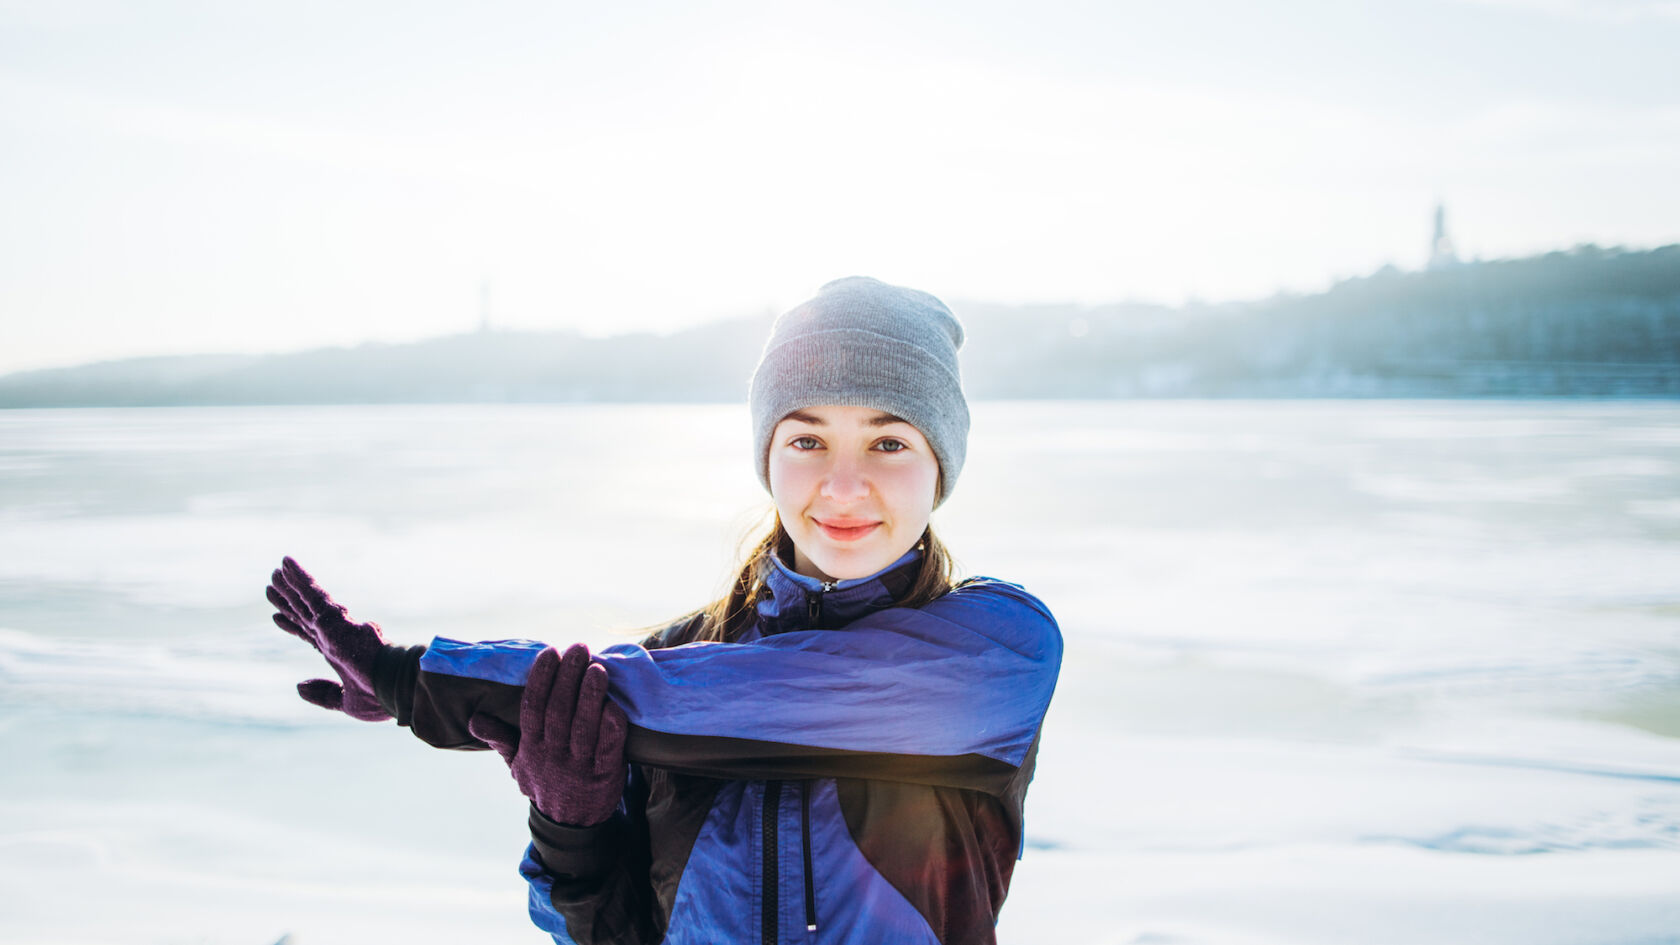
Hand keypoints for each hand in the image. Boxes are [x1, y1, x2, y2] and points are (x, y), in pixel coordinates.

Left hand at [267, 556, 392, 721]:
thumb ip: (323, 693)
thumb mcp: (346, 701)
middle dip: (288, 601)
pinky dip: (299, 578)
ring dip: (289, 585)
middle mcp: (334, 636)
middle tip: (271, 586)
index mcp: (338, 654)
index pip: (309, 635)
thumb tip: (299, 686)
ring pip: (305, 600)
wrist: (395, 687)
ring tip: (276, 572)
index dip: (292, 625)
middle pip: (304, 614)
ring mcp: (334, 626)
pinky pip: (312, 593)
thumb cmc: (379, 696)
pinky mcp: (334, 617)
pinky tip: (286, 565)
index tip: (276, 617)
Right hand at [468, 644, 627, 825]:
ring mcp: (579, 766)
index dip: (541, 679)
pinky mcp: (605, 774)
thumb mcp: (517, 765)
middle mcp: (553, 755)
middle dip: (568, 678)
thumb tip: (475, 719)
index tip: (549, 653)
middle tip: (578, 649)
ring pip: (584, 727)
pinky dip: (611, 725)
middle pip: (558, 711)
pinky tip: (614, 704)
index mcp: (531, 748)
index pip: (532, 708)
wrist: (569, 825)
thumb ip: (501, 739)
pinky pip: (608, 747)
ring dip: (590, 696)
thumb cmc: (544, 783)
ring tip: (597, 669)